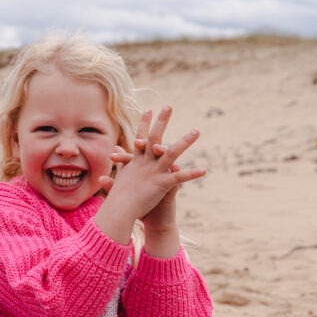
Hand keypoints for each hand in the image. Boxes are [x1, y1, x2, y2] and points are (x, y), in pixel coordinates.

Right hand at [96, 106, 204, 245]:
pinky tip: (204, 170)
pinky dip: (192, 174)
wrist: (119, 211)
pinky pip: (179, 177)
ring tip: (197, 131)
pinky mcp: (161, 184)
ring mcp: (154, 172)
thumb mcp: (117, 179)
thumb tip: (112, 158)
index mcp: (136, 161)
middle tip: (169, 106)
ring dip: (185, 141)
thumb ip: (119, 165)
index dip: (144, 123)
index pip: (140, 138)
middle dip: (162, 121)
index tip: (148, 109)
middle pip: (154, 137)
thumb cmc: (117, 199)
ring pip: (171, 152)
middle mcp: (145, 163)